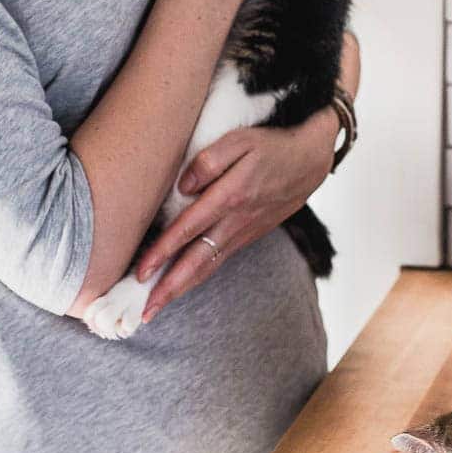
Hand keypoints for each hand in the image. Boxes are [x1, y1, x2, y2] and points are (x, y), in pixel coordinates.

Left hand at [135, 107, 338, 322]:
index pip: (189, 229)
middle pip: (198, 260)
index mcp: (231, 196)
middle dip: (170, 287)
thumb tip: (183, 188)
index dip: (163, 252)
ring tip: (158, 307)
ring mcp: (244, 232)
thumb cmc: (271, 147)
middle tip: (146, 312)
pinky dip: (200, 275)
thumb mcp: (240, 140)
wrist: (310, 161)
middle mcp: (236, 221)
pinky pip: (220, 260)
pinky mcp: (249, 235)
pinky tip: (185, 283)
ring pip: (209, 265)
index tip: (141, 272)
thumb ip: (208, 161)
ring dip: (182, 288)